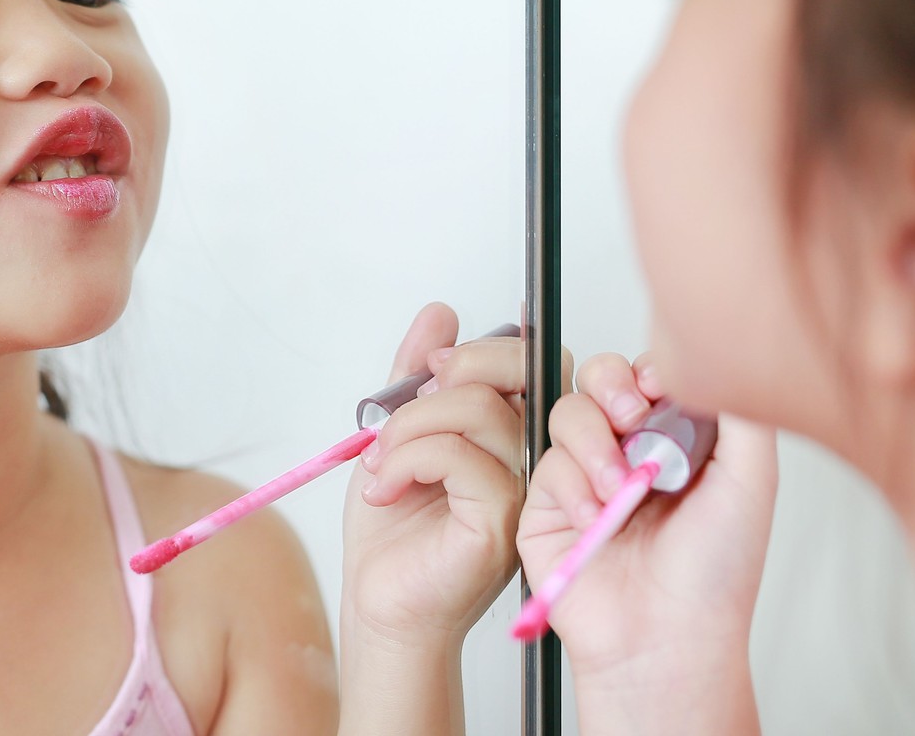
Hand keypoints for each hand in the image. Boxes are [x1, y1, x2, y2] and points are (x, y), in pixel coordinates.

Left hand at [342, 302, 557, 648]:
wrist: (381, 600)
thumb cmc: (395, 528)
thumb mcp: (397, 432)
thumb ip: (417, 375)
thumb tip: (440, 314)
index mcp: (518, 432)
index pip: (532, 358)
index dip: (480, 348)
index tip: (428, 371)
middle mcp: (534, 458)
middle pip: (523, 368)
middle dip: (452, 369)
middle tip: (401, 409)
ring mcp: (525, 491)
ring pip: (477, 409)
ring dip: (408, 426)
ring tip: (380, 464)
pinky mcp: (501, 521)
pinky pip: (460, 457)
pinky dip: (406, 460)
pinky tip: (384, 490)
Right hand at [516, 351, 776, 727]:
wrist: (666, 636)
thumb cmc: (714, 574)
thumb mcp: (751, 481)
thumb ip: (741, 414)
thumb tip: (715, 360)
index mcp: (678, 440)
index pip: (649, 374)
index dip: (647, 371)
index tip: (658, 390)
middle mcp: (630, 450)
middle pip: (599, 378)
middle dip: (610, 387)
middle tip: (631, 419)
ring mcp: (586, 474)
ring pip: (568, 413)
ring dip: (594, 447)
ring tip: (618, 491)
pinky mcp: (548, 502)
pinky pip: (545, 463)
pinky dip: (571, 489)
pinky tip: (595, 522)